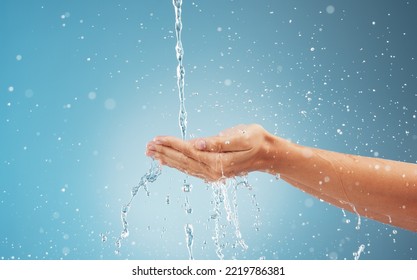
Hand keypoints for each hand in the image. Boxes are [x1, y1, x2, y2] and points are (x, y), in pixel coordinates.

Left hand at [146, 124, 274, 180]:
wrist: (267, 154)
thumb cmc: (255, 140)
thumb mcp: (241, 137)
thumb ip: (218, 142)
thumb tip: (197, 143)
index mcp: (218, 161)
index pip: (188, 151)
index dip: (171, 144)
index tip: (156, 138)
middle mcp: (212, 171)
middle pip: (182, 160)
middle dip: (164, 152)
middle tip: (146, 146)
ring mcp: (212, 174)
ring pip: (184, 166)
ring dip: (166, 159)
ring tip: (151, 153)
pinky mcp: (212, 173)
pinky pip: (190, 169)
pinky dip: (176, 164)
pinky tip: (167, 161)